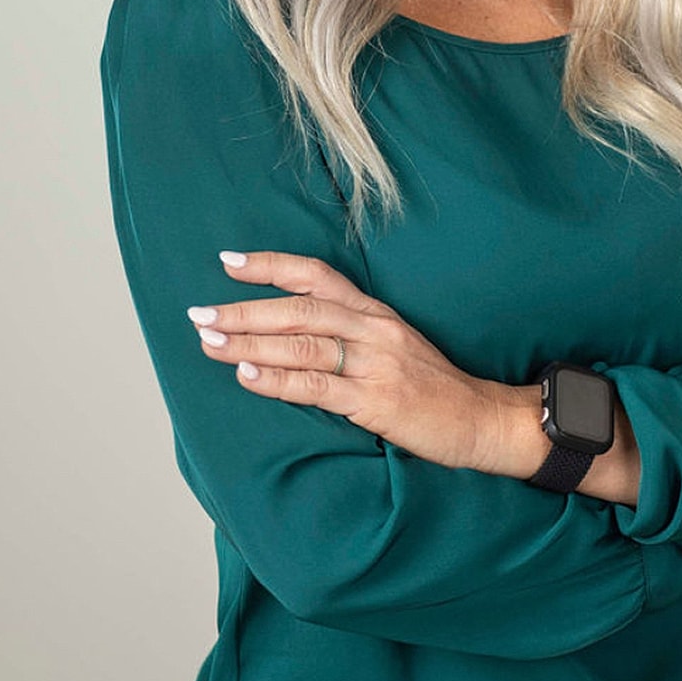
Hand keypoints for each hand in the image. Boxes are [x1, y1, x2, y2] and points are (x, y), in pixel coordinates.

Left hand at [187, 252, 542, 476]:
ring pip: (301, 344)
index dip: (270, 266)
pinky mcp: (376, 399)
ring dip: (249, 343)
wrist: (482, 418)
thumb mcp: (395, 344)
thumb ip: (352, 333)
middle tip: (199, 312)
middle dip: (244, 309)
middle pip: (298, 308)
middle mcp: (372, 328)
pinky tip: (246, 377)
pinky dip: (277, 380)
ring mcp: (374, 362)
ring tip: (208, 341)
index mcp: (374, 311)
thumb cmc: (433, 386)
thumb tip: (291, 333)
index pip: (316, 275)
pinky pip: (316, 386)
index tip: (227, 262)